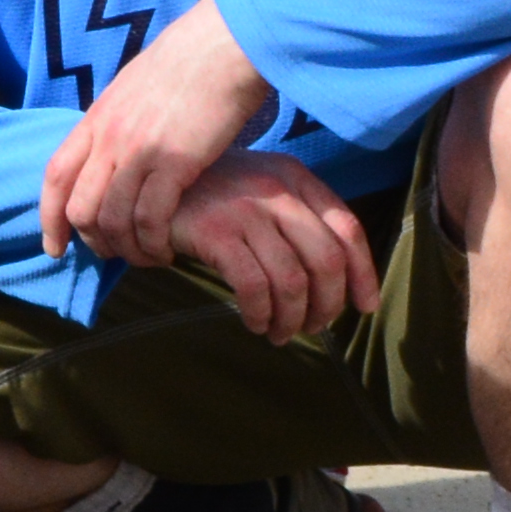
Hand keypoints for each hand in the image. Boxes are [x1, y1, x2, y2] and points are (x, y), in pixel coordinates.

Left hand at [35, 0, 279, 272]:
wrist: (222, 47)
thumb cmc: (187, 65)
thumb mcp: (133, 89)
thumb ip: (116, 120)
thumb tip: (111, 145)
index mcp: (96, 118)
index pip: (55, 176)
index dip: (49, 217)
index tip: (54, 248)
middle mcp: (108, 137)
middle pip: (80, 207)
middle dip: (92, 240)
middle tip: (114, 255)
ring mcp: (138, 150)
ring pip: (113, 219)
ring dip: (127, 248)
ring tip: (147, 256)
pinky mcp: (174, 162)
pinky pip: (150, 219)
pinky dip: (154, 243)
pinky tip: (168, 249)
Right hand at [159, 153, 382, 345]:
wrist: (146, 182)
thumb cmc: (209, 193)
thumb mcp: (259, 189)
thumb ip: (295, 216)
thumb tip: (336, 278)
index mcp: (294, 177)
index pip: (347, 229)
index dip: (363, 273)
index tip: (364, 306)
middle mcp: (277, 190)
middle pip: (326, 260)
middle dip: (327, 305)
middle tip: (313, 327)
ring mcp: (245, 210)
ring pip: (292, 280)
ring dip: (292, 318)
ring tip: (280, 334)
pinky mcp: (215, 231)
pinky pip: (253, 286)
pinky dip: (259, 313)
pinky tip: (254, 323)